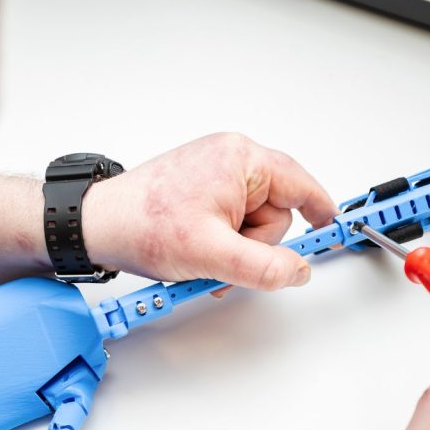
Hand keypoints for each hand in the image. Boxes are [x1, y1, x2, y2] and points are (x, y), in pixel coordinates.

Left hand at [83, 133, 337, 295]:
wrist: (96, 227)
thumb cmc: (142, 226)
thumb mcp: (212, 255)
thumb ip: (264, 267)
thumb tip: (298, 271)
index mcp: (240, 159)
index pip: (300, 185)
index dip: (320, 211)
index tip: (333, 228)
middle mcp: (228, 158)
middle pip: (274, 213)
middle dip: (253, 246)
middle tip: (223, 258)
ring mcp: (212, 173)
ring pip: (250, 223)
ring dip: (234, 251)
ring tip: (201, 259)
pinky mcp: (197, 189)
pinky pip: (228, 222)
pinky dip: (219, 245)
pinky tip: (196, 255)